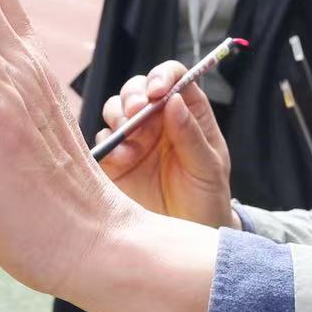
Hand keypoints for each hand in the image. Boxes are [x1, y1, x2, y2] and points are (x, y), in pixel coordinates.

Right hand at [98, 62, 236, 227]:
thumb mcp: (207, 168)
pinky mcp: (114, 162)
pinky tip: (122, 160)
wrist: (189, 235)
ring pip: (115, 109)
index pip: (174, 78)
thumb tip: (173, 100)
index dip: (163, 76)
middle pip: (137, 89)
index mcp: (188, 114)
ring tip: (131, 140)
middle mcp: (158, 121)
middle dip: (133, 95)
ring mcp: (134, 139)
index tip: (157, 91)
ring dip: (119, 116)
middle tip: (136, 112)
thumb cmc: (206, 199)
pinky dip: (108, 145)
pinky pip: (103, 141)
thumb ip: (190, 136)